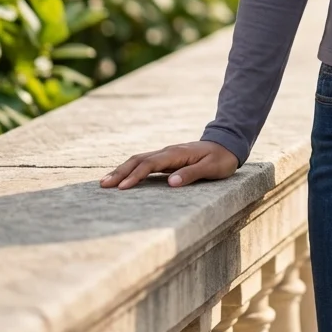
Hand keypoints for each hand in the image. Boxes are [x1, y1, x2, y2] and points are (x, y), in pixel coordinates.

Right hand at [100, 140, 238, 189]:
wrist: (227, 144)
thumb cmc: (221, 159)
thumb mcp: (212, 168)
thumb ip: (192, 173)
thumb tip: (171, 183)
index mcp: (177, 153)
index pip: (151, 164)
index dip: (136, 175)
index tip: (122, 187)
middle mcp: (168, 152)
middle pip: (139, 159)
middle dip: (121, 172)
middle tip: (103, 185)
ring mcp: (166, 154)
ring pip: (139, 160)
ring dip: (122, 170)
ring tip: (105, 182)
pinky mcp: (167, 160)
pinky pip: (145, 164)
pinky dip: (131, 170)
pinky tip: (122, 179)